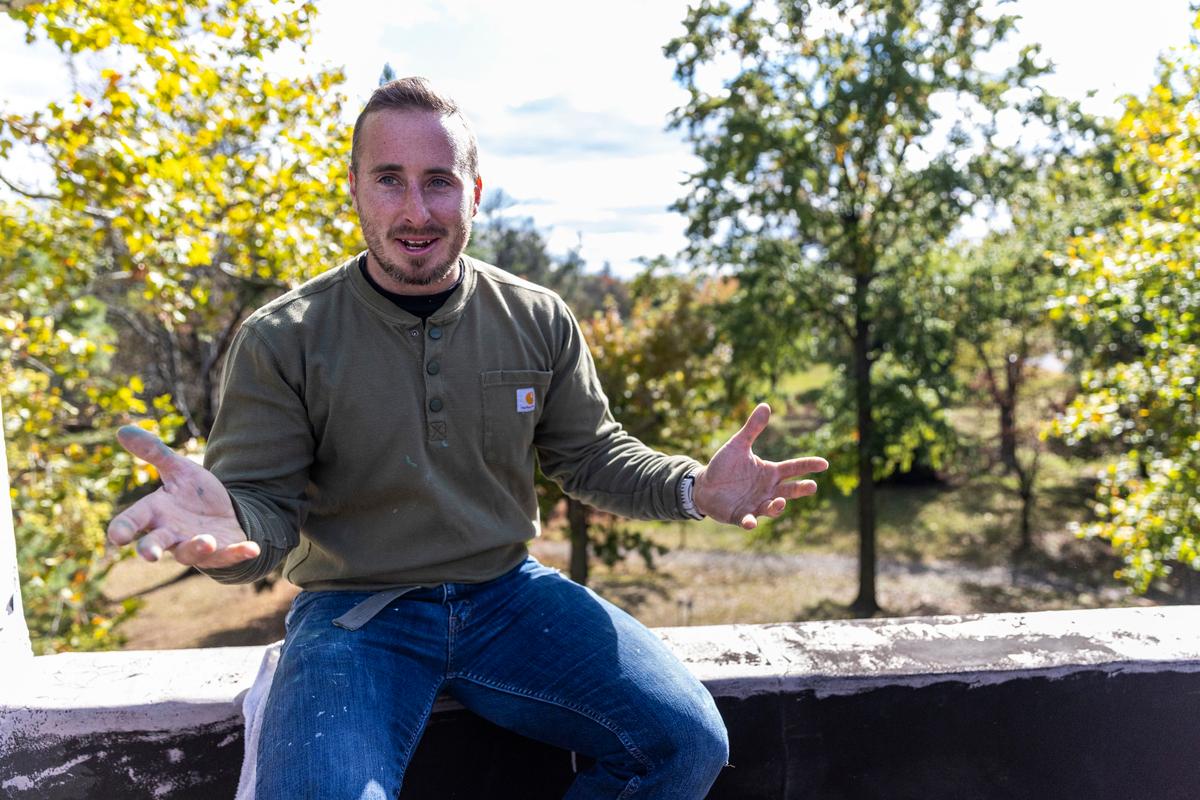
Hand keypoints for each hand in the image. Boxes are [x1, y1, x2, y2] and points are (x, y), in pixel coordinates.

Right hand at [107, 426, 259, 567]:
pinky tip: (253, 548)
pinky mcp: (221, 552)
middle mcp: (171, 534)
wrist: (224, 513)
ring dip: (197, 548)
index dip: (123, 529)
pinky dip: (239, 553)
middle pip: (155, 544)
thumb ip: (154, 453)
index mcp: (156, 513)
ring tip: (206, 541)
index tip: (116, 537)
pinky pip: (228, 555)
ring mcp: (195, 546)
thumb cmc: (193, 494)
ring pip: (190, 553)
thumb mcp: (178, 469)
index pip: (133, 521)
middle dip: (151, 550)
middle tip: (150, 556)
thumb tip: (122, 430)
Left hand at [694, 403, 828, 529]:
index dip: (809, 466)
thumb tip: (766, 405)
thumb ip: (752, 428)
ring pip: (772, 508)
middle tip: (812, 486)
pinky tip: (751, 522)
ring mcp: (756, 504)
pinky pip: (748, 520)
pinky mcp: (740, 515)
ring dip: (777, 507)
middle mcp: (767, 490)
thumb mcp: (738, 445)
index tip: (824, 463)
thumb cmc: (724, 465)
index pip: (793, 468)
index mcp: (770, 473)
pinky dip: (750, 522)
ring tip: (780, 502)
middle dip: (801, 489)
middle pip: (790, 491)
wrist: (704, 485)